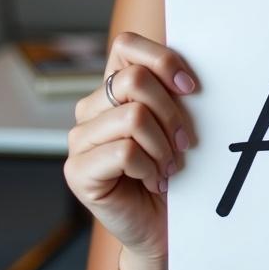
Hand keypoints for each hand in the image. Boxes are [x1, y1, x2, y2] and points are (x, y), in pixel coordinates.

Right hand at [63, 32, 197, 264]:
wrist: (164, 224)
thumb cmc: (175, 169)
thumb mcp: (178, 121)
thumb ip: (173, 90)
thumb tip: (189, 72)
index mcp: (114, 88)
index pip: (126, 45)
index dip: (163, 60)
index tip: (192, 89)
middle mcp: (91, 109)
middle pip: (135, 80)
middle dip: (172, 112)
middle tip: (184, 143)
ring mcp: (79, 139)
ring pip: (133, 116)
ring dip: (163, 145)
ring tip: (169, 166)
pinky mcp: (77, 171)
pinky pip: (123, 152)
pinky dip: (150, 167)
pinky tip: (154, 181)